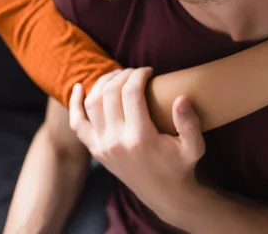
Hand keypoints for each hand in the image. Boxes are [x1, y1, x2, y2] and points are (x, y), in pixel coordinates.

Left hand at [69, 68, 204, 224]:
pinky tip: (79, 87)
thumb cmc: (180, 166)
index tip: (150, 71)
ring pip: (92, 103)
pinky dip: (74, 104)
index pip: (131, 92)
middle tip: (136, 72)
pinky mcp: (96, 150)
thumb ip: (189, 123)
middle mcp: (116, 141)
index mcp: (140, 138)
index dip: (139, 74)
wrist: (164, 195)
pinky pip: (77, 124)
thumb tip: (181, 98)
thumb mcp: (194, 147)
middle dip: (123, 75)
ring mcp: (102, 147)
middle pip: (110, 93)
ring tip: (119, 75)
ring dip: (103, 83)